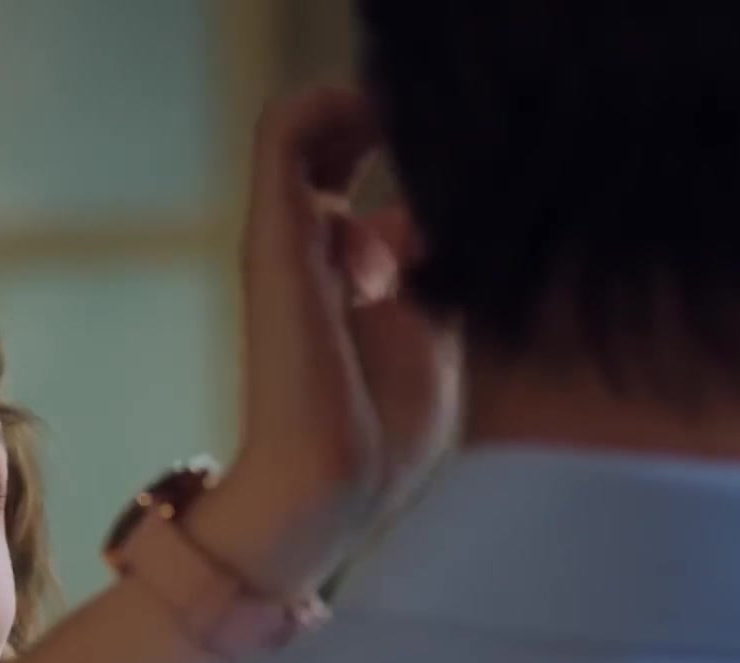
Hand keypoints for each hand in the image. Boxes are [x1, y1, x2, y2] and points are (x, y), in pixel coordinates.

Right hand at [189, 88, 459, 593]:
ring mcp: (288, 237)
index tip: (463, 185)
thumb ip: (433, 274)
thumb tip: (425, 222)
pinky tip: (378, 120)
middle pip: (332, 141)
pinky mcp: (275, 233)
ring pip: (306, 122)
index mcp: (342, 274)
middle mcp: (307, 249)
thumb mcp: (432, 335)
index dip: (415, 153)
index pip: (360, 176)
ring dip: (364, 109)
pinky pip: (284, 128)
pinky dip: (328, 102)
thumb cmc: (381, 437)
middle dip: (389, 120)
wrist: (330, 484)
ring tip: (408, 135)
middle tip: (437, 140)